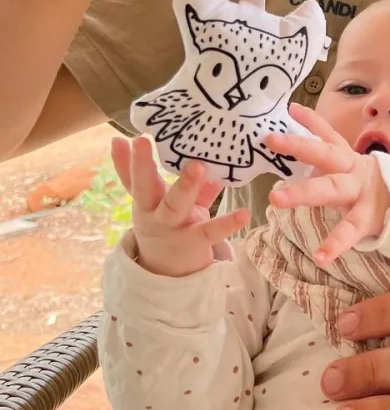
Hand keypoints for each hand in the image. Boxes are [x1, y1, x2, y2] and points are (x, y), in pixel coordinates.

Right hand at [111, 134, 249, 277]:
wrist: (169, 271)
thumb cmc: (167, 222)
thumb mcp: (159, 200)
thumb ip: (158, 173)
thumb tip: (143, 141)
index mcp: (146, 200)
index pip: (133, 177)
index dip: (129, 160)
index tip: (126, 138)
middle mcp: (154, 213)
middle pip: (145, 188)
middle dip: (143, 165)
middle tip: (142, 141)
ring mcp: (173, 228)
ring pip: (175, 206)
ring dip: (186, 185)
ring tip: (198, 166)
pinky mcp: (195, 242)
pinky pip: (210, 231)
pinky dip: (227, 223)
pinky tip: (243, 213)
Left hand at [265, 103, 389, 266]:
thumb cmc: (379, 189)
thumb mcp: (357, 171)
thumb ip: (333, 164)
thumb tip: (306, 161)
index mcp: (350, 160)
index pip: (329, 135)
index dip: (311, 121)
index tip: (291, 108)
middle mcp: (354, 170)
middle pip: (325, 154)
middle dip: (298, 146)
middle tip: (271, 139)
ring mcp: (361, 193)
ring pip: (330, 189)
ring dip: (303, 193)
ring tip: (275, 199)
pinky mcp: (368, 218)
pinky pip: (349, 231)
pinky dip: (334, 244)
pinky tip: (319, 256)